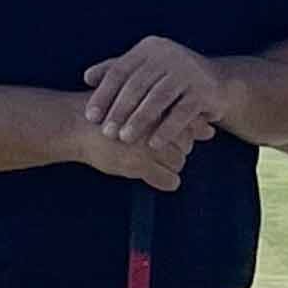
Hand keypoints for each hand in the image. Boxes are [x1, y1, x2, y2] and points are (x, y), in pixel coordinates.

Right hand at [61, 93, 203, 191]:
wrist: (76, 124)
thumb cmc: (112, 112)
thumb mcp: (143, 105)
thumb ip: (177, 115)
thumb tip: (211, 130)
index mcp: (160, 105)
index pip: (190, 124)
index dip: (179, 132)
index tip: (162, 133)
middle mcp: (158, 123)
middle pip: (187, 144)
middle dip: (175, 148)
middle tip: (150, 145)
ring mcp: (148, 145)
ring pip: (179, 162)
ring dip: (169, 164)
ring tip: (147, 157)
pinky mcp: (138, 164)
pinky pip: (169, 180)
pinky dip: (166, 182)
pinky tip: (154, 175)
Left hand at [81, 36, 224, 147]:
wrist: (219, 83)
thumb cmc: (172, 79)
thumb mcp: (146, 71)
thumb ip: (118, 71)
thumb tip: (88, 77)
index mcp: (150, 48)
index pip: (120, 71)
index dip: (103, 94)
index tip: (91, 117)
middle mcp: (169, 54)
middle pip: (137, 84)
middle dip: (120, 110)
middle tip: (107, 132)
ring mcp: (189, 71)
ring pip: (158, 98)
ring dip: (140, 120)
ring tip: (125, 139)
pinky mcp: (205, 90)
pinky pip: (182, 112)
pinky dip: (167, 129)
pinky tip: (154, 144)